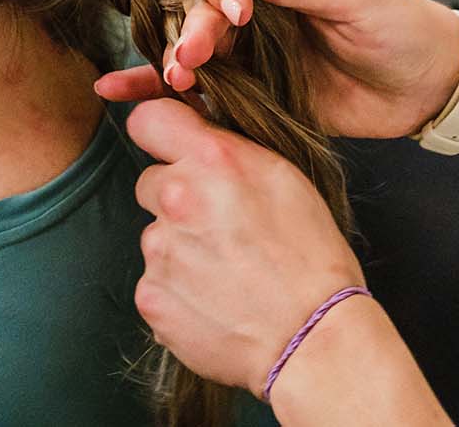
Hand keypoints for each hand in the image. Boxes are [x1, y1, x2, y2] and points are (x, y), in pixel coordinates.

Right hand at [96, 0, 458, 139]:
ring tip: (170, 79)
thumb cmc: (400, 23)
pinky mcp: (255, 86)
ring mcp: (255, 43)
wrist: (428, 85)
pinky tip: (126, 95)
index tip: (238, 14)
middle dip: (193, 27)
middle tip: (192, 58)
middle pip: (204, 4)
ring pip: (199, 44)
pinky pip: (206, 85)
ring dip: (178, 58)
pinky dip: (167, 91)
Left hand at [128, 97, 364, 390]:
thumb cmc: (311, 257)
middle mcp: (177, 198)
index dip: (159, 134)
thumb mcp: (283, 177)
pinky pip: (154, 282)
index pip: (148, 120)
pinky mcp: (150, 297)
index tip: (172, 150)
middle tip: (220, 227)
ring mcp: (159, 251)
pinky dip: (177, 290)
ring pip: (156, 236)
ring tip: (227, 272)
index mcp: (212, 159)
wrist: (311, 337)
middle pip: (150, 183)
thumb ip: (229, 151)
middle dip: (176, 199)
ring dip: (179, 248)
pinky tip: (215, 300)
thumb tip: (194, 140)